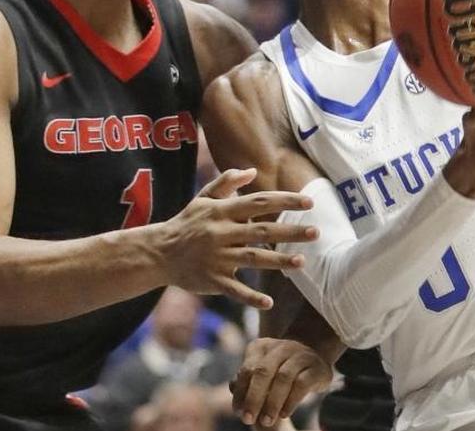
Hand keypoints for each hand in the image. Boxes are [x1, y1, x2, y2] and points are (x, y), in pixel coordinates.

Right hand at [161, 169, 316, 308]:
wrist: (158, 253)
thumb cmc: (186, 223)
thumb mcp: (203, 199)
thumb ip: (226, 183)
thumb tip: (252, 171)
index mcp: (221, 212)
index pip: (258, 202)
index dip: (284, 201)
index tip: (309, 202)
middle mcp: (221, 233)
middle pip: (261, 231)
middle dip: (289, 231)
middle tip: (316, 232)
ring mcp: (217, 258)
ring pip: (252, 259)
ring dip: (278, 262)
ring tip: (301, 262)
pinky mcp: (212, 280)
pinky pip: (234, 289)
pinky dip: (251, 297)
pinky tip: (269, 302)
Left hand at [231, 338, 333, 427]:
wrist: (313, 360)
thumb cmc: (279, 370)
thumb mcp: (262, 373)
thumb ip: (247, 381)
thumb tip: (233, 388)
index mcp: (261, 347)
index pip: (247, 369)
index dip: (241, 392)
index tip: (238, 412)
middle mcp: (281, 347)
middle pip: (263, 372)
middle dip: (253, 398)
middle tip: (248, 419)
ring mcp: (301, 355)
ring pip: (283, 377)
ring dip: (272, 402)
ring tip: (266, 420)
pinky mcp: (317, 367)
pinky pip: (301, 384)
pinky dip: (290, 401)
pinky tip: (284, 413)